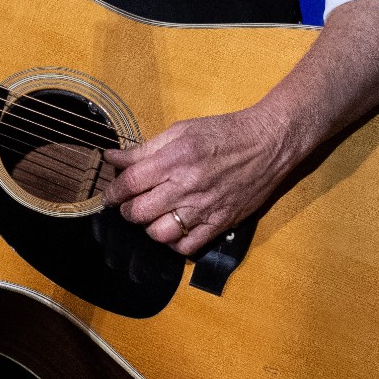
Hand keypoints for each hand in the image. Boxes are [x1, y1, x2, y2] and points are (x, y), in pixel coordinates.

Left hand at [100, 104, 289, 256]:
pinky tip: (173, 228)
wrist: (268, 143)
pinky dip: (174, 243)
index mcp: (174, 159)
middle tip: (128, 204)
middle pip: (140, 212)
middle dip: (127, 210)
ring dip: (148, 227)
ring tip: (151, 216)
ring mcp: (204, 208)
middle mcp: (187, 186)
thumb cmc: (224, 133)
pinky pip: (187, 247)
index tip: (110, 193)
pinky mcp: (220, 223)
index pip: (130, 183)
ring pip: (159, 234)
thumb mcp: (181, 131)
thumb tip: (113, 158)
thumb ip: (145, 148)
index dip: (113, 191)